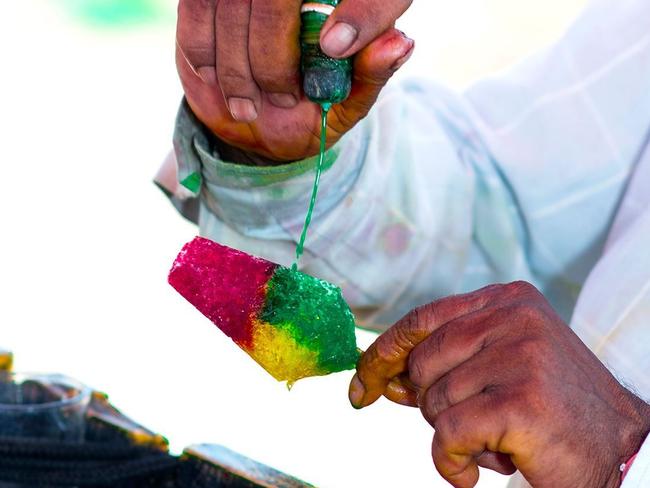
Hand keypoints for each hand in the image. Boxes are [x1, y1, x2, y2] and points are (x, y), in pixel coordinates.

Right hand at [176, 0, 413, 161]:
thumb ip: (373, 73)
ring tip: (248, 106)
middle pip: (274, 1)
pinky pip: (195, 9)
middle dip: (273, 58)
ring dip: (237, 66)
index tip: (331, 53)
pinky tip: (214, 78)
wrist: (258, 123)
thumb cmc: (312, 104)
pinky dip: (203, 52)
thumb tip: (399, 43)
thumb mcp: (349, 99)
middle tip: (285, 100)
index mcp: (332, 0)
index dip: (353, 13)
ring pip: (231, 4)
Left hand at [350, 282, 649, 487]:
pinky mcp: (520, 400)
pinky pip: (447, 435)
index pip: (421, 320)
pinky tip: (482, 468)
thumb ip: (445, 362)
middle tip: (472, 423)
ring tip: (498, 437)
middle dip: (430, 404)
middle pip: (422, 364)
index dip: (383, 354)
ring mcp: (519, 355)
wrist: (619, 447)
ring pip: (433, 402)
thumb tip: (383, 376)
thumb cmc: (550, 407)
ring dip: (454, 434)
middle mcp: (513, 317)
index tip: (361, 385)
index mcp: (505, 300)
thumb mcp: (497, 365)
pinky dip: (453, 462)